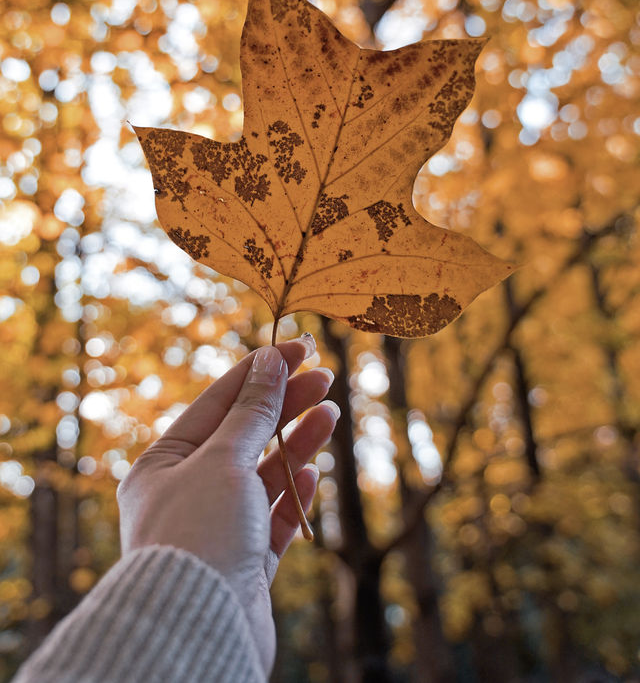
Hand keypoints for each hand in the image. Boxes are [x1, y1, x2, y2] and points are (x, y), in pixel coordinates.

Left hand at [116, 334, 336, 673]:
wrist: (198, 630)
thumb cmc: (199, 534)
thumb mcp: (224, 460)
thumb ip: (251, 411)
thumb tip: (269, 360)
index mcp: (163, 464)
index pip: (218, 403)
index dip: (260, 372)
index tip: (298, 348)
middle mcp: (186, 493)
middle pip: (243, 435)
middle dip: (284, 405)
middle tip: (324, 377)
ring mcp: (217, 528)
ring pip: (263, 474)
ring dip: (296, 442)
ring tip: (330, 412)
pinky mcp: (244, 562)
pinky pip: (273, 518)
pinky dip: (293, 492)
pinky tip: (314, 471)